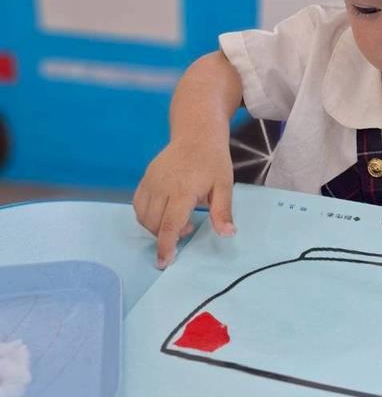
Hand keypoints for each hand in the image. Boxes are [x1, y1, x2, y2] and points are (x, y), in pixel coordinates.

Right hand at [133, 137, 234, 268]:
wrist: (196, 134)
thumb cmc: (213, 161)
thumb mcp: (225, 185)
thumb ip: (223, 211)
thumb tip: (227, 234)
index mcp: (183, 190)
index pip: (169, 225)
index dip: (166, 246)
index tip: (164, 262)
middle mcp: (162, 187)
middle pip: (154, 224)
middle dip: (166, 237)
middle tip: (187, 229)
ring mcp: (150, 182)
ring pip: (143, 217)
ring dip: (156, 228)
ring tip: (177, 220)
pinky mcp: (144, 179)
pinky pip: (138, 205)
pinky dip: (147, 216)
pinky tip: (164, 212)